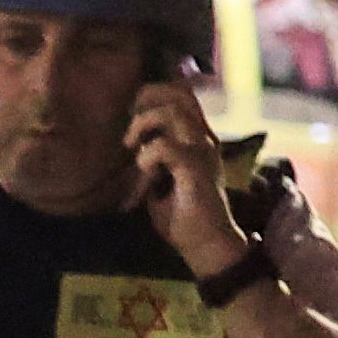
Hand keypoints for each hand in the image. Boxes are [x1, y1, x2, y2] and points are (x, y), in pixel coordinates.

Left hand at [126, 82, 250, 277]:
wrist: (206, 245)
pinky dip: (147, 155)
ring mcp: (203, 152)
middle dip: (148, 97)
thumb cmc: (183, 217)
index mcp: (198, 139)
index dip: (157, 91)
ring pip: (174, 112)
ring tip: (132, 145)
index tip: (133, 111)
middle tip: (131, 125)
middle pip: (180, 93)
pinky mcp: (196, 170)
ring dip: (144, 123)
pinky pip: (166, 147)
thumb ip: (152, 159)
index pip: (184, 95)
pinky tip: (144, 170)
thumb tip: (132, 145)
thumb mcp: (160, 182)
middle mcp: (204, 139)